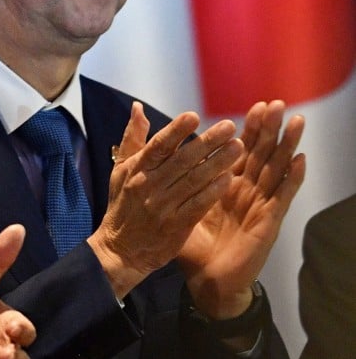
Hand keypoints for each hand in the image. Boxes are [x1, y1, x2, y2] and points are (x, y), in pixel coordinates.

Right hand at [88, 102, 243, 297]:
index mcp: (136, 170)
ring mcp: (162, 207)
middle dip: (207, 142)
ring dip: (218, 162)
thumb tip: (138, 108)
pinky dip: (214, 191)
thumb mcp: (120, 171)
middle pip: (181, 160)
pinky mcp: (175, 226)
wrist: (121, 250)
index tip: (194, 116)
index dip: (175, 131)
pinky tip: (230, 178)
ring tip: (239, 147)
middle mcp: (148, 186)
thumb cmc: (124, 206)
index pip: (158, 146)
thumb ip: (133, 139)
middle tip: (230, 126)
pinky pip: (198, 205)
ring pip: (194, 181)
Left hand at [179, 100, 305, 317]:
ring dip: (286, 145)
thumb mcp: (174, 205)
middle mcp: (245, 192)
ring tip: (295, 121)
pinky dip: (292, 178)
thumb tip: (157, 157)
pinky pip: (281, 197)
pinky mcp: (266, 221)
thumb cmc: (190, 243)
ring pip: (275, 169)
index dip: (248, 129)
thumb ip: (168, 178)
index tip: (254, 105)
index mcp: (225, 186)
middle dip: (268, 129)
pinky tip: (300, 160)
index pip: (239, 151)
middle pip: (260, 154)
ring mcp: (258, 205)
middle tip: (274, 103)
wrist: (205, 279)